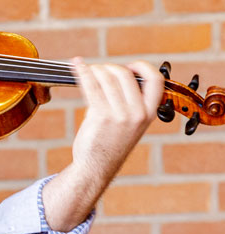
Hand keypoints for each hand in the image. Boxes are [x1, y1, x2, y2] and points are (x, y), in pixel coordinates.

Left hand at [42, 58, 163, 230]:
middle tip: (98, 71)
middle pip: (125, 74)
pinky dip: (83, 72)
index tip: (128, 66)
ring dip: (94, 70)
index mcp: (150, 113)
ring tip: (86, 71)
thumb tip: (113, 73)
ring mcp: (120, 114)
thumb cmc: (109, 143)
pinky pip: (91, 86)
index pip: (156, 80)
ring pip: (107, 77)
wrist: (96, 167)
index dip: (142, 67)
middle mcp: (138, 113)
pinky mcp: (101, 116)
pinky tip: (77, 66)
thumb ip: (128, 101)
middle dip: (109, 68)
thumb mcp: (129, 123)